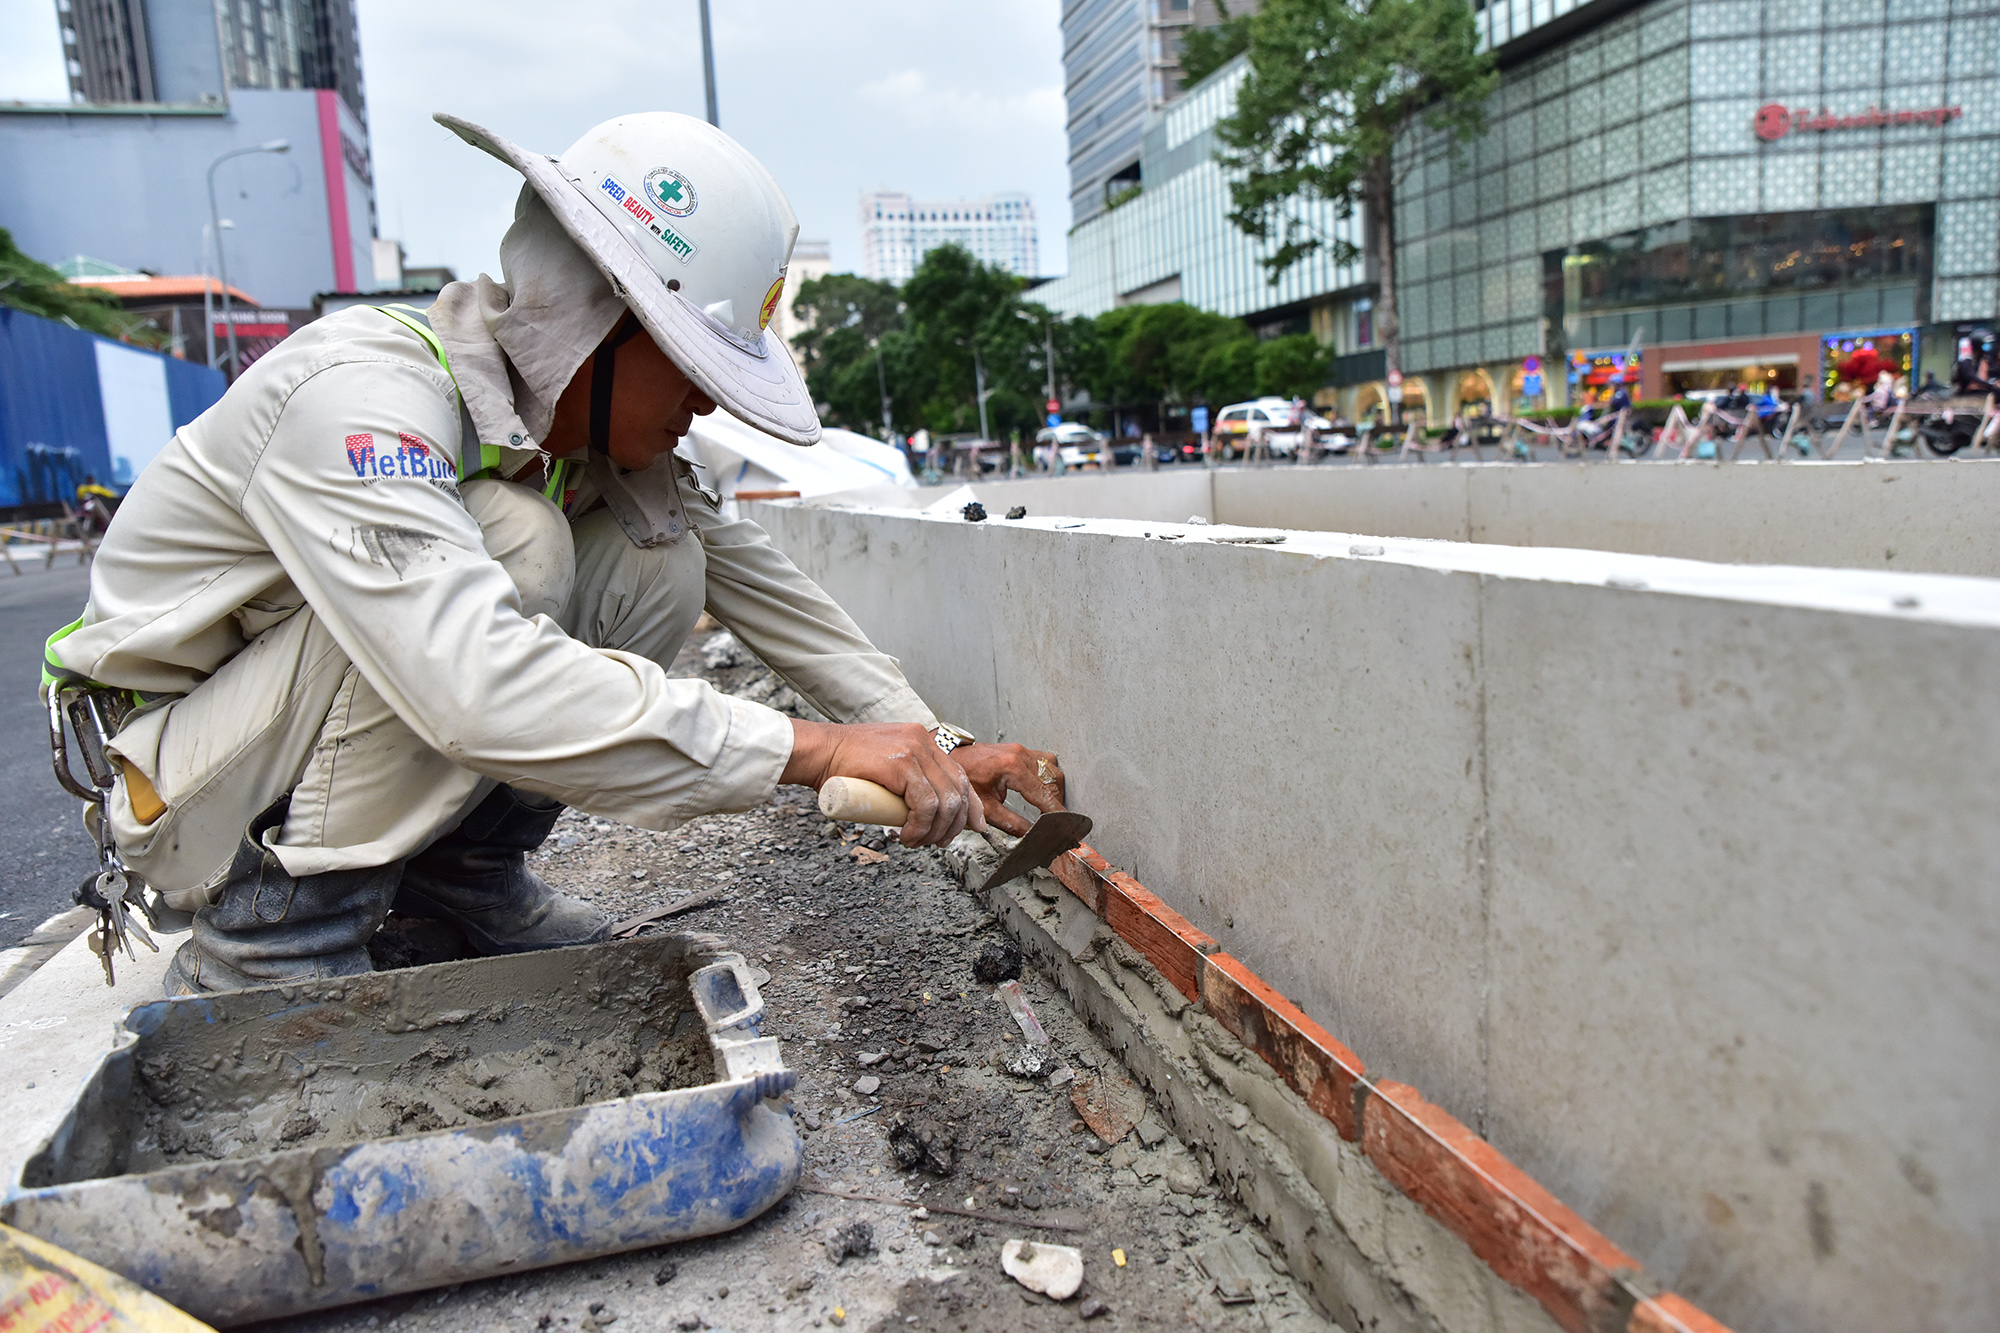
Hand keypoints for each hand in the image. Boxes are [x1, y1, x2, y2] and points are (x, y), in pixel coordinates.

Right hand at [784, 720, 981, 846]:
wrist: (819, 752)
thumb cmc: (844, 765)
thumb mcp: (886, 767)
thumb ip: (905, 778)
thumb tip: (921, 809)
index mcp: (924, 742)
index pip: (959, 775)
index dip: (971, 805)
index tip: (974, 827)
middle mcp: (924, 742)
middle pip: (958, 789)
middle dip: (955, 824)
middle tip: (938, 842)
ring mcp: (914, 751)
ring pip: (945, 800)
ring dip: (936, 830)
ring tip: (917, 842)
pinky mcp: (901, 763)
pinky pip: (925, 804)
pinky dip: (921, 826)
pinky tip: (908, 836)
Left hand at [950, 742, 1066, 836]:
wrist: (950, 760)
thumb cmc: (963, 780)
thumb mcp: (986, 808)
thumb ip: (1012, 824)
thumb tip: (1031, 835)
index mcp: (1012, 768)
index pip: (1044, 794)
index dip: (1056, 812)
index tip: (1065, 825)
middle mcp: (1020, 755)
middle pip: (1053, 780)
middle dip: (1056, 802)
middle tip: (1055, 821)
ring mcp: (1021, 750)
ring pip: (1052, 769)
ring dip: (1054, 789)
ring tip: (1049, 807)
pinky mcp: (1020, 749)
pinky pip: (1044, 761)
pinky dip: (1047, 777)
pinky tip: (1043, 790)